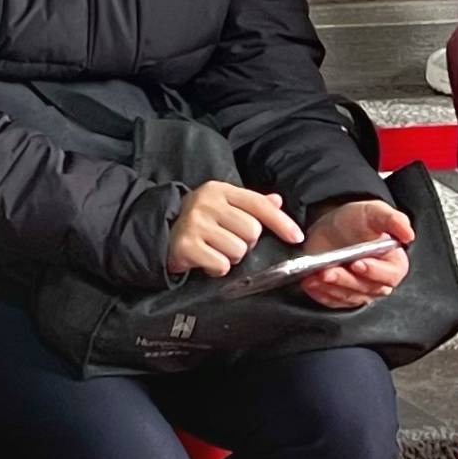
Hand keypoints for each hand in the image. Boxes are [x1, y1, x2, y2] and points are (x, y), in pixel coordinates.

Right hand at [166, 179, 300, 280]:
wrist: (161, 230)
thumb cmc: (201, 220)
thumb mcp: (225, 206)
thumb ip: (252, 204)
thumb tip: (278, 201)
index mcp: (220, 190)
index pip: (259, 204)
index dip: (281, 222)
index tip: (296, 237)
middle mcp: (207, 203)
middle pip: (251, 231)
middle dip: (246, 242)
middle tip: (229, 240)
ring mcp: (195, 223)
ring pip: (238, 250)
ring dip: (232, 257)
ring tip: (216, 250)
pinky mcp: (186, 245)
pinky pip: (221, 265)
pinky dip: (217, 268)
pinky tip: (207, 260)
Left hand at [293, 197, 414, 309]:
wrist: (333, 228)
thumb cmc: (357, 220)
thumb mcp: (375, 212)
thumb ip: (393, 220)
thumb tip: (408, 234)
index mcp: (394, 264)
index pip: (389, 275)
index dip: (374, 271)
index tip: (358, 263)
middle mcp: (379, 282)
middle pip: (366, 289)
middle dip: (346, 280)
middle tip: (328, 271)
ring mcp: (360, 292)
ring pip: (348, 296)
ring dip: (331, 287)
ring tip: (316, 275)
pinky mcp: (342, 297)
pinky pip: (332, 301)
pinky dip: (320, 293)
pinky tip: (310, 283)